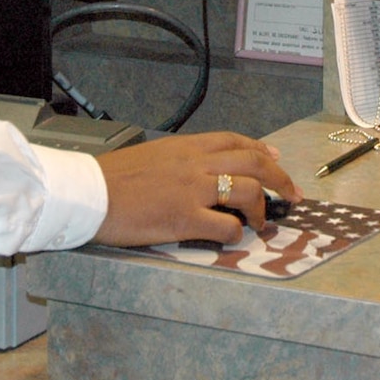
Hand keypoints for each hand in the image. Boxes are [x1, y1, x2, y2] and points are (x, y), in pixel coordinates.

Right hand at [93, 131, 299, 246]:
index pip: (235, 141)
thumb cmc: (111, 178)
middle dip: (279, 178)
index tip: (275, 158)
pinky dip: (236, 233)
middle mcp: (195, 164)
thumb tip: (199, 170)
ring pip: (247, 190)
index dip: (261, 150)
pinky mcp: (184, 219)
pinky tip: (231, 238)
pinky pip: (226, 227)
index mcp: (186, 147)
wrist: (87, 193)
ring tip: (261, 222)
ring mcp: (192, 190)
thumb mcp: (151, 157)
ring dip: (261, 209)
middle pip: (253, 162)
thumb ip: (179, 160)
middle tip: (292, 194)